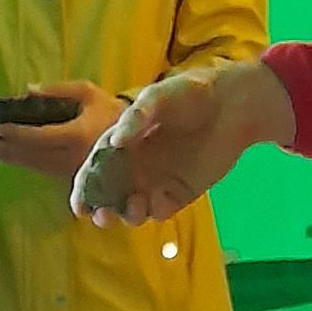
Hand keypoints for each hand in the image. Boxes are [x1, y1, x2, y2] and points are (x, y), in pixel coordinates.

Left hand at [0, 80, 123, 182]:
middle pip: (34, 157)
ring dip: (14, 161)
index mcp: (78, 136)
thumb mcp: (88, 93)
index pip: (40, 137)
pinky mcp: (78, 181)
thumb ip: (59, 90)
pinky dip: (29, 165)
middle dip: (7, 152)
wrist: (139, 138)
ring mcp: (76, 172)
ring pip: (39, 168)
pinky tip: (14, 159)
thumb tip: (28, 90)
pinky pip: (48, 173)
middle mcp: (75, 158)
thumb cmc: (111, 111)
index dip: (17, 134)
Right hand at [71, 60, 294, 225]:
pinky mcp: (180, 192)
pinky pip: (160, 210)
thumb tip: (114, 142)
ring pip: (133, 207)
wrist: (232, 105)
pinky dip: (153, 212)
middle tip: (100, 216)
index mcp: (123, 143)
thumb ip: (136, 117)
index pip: (96, 169)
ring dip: (126, 214)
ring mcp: (157, 180)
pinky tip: (154, 207)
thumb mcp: (158, 97)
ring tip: (131, 208)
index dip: (85, 188)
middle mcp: (136, 165)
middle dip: (101, 209)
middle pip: (110, 194)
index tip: (79, 205)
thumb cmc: (190, 94)